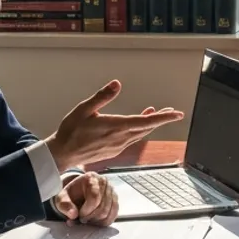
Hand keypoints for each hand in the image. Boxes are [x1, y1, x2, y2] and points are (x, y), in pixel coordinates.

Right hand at [46, 81, 183, 170]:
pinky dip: (139, 131)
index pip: (146, 122)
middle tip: (172, 112)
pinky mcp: (114, 150)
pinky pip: (132, 139)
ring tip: (155, 114)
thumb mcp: (84, 109)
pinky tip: (136, 126)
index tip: (177, 114)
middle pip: (147, 128)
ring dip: (149, 124)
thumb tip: (117, 84)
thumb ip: (102, 96)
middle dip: (160, 119)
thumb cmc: (71, 132)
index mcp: (116, 127)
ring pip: (140, 134)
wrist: (62, 154)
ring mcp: (118, 146)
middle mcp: (120, 139)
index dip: (163, 118)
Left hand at [55, 171, 118, 225]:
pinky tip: (96, 222)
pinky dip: (105, 221)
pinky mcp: (115, 199)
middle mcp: (104, 182)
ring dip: (97, 220)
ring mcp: (111, 190)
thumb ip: (65, 206)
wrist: (77, 191)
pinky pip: (114, 213)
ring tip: (88, 220)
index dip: (87, 210)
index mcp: (90, 178)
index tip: (79, 215)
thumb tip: (73, 215)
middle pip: (102, 206)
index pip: (94, 196)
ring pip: (109, 211)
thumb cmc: (71, 194)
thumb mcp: (62, 198)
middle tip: (82, 219)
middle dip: (91, 217)